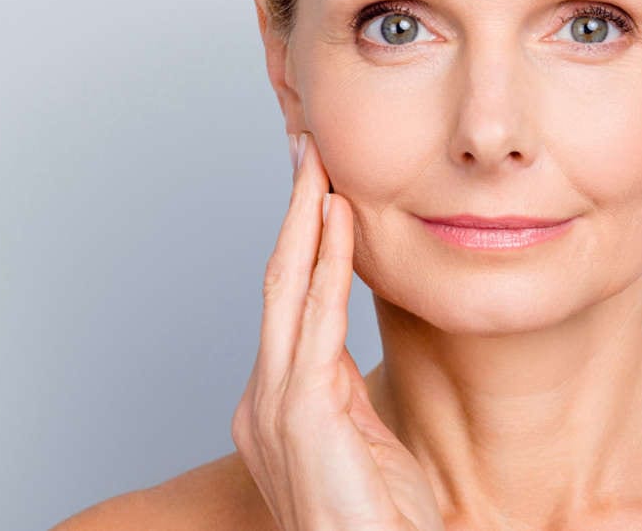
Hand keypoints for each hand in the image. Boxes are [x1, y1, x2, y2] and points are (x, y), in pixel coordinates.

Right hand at [231, 132, 444, 530]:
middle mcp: (263, 399)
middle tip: (307, 148)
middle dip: (293, 210)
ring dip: (305, 218)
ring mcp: (273, 405)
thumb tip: (345, 347)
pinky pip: (316, 319)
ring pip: (287, 288)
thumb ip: (346, 390)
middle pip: (277, 281)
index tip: (317, 189)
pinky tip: (339, 218)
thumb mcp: (363, 441)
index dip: (301, 241)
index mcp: (278, 403)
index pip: (288, 303)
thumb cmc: (378, 520)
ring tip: (318, 162)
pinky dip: (326, 261)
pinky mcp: (299, 413)